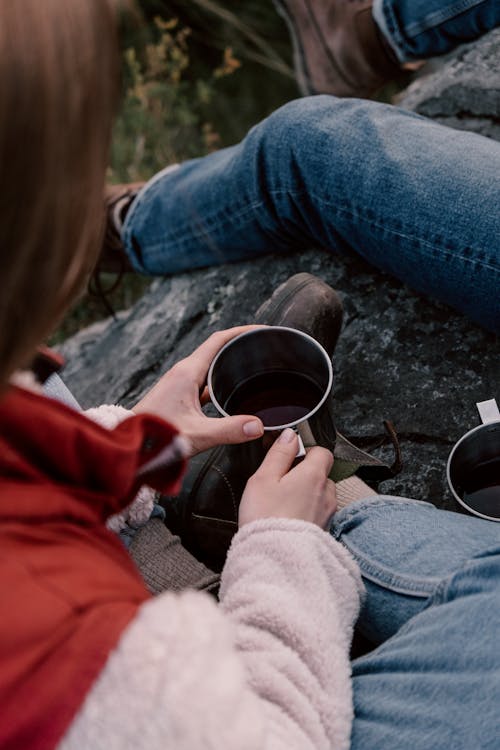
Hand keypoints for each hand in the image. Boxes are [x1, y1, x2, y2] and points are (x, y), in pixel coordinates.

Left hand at [133, 327, 264, 457]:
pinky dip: (219, 381)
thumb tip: (257, 426)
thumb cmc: (155, 436)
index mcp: (187, 372)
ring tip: (251, 368)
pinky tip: (229, 395)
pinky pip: (203, 381)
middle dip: (239, 346)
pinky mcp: (178, 395)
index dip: (241, 332)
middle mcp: (183, 373)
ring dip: (229, 364)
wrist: (129, 445)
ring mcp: (179, 383)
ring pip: (210, 366)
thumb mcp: (198, 434)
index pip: (218, 340)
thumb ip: (230, 430)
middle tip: (262, 348)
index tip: (260, 330)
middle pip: (216, 350)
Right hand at [239, 428, 336, 528]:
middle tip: (281, 484)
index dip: (306, 452)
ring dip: (307, 495)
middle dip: (304, 475)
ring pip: (321, 495)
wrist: (274, 559)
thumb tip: (290, 436)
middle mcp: (327, 493)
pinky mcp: (324, 531)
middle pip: (322, 474)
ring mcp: (328, 514)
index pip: (322, 452)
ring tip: (283, 505)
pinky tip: (288, 520)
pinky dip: (307, 513)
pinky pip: (318, 514)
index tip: (288, 459)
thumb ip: (279, 454)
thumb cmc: (265, 518)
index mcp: (314, 475)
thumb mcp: (263, 478)